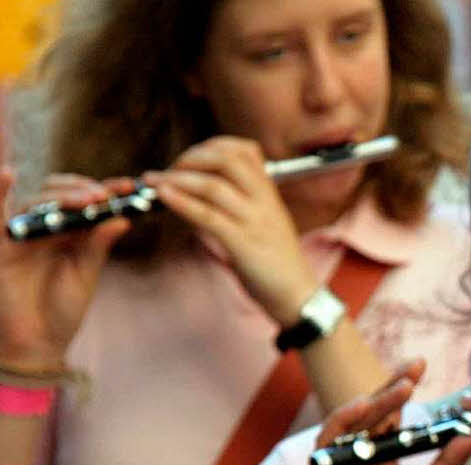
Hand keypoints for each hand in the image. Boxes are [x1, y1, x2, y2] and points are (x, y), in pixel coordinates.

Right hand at [0, 168, 129, 368]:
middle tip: (104, 196)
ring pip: (38, 200)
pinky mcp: (1, 243)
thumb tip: (122, 218)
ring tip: (86, 199)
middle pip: (62, 195)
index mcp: (72, 232)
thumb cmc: (63, 308)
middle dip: (84, 192)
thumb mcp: (85, 274)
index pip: (87, 202)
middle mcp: (47, 226)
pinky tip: (6, 174)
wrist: (38, 341)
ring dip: (62, 196)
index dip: (107, 190)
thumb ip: (98, 245)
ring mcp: (24, 232)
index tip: (129, 187)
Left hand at [142, 136, 317, 324]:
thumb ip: (248, 201)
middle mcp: (264, 201)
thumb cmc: (279, 263)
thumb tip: (212, 187)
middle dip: (191, 158)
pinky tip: (164, 197)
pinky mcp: (242, 244)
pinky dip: (181, 202)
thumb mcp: (269, 221)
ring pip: (212, 185)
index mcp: (270, 193)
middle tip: (170, 170)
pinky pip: (208, 216)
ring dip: (177, 178)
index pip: (243, 149)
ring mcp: (253, 221)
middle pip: (226, 159)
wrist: (299, 295)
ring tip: (155, 182)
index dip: (211, 146)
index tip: (191, 158)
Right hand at [313, 359, 470, 464]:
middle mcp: (360, 454)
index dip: (403, 386)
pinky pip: (328, 443)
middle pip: (373, 410)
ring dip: (375, 401)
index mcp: (382, 455)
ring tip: (402, 387)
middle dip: (393, 385)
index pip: (392, 412)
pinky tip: (362, 407)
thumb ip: (448, 462)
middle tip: (416, 366)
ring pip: (353, 421)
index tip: (422, 363)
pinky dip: (343, 422)